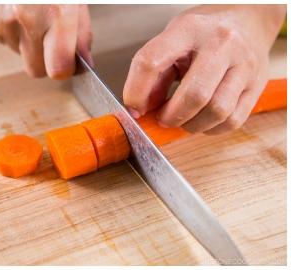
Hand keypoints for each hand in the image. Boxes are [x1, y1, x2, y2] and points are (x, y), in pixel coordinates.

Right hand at [0, 4, 91, 78]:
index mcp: (53, 12)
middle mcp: (24, 19)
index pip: (58, 68)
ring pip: (19, 54)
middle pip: (36, 70)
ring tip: (32, 11)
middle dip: (46, 60)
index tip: (70, 63)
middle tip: (52, 37)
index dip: (65, 68)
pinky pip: (4, 41)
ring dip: (28, 41)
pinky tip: (16, 9)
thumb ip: (80, 32)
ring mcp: (0, 23)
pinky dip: (12, 31)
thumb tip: (81, 63)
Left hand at [123, 5, 284, 133]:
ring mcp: (244, 64)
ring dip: (192, 125)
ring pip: (218, 110)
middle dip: (171, 116)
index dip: (136, 92)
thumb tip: (140, 110)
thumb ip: (154, 74)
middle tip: (162, 119)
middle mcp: (221, 44)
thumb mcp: (172, 41)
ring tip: (182, 120)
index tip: (133, 108)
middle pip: (195, 94)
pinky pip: (234, 119)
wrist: (246, 19)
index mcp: (189, 29)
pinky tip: (201, 120)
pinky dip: (212, 128)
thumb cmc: (201, 34)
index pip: (152, 61)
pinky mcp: (258, 84)